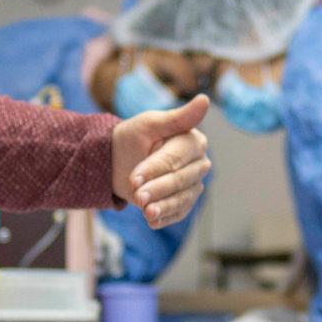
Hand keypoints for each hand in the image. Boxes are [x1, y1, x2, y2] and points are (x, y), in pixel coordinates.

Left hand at [111, 95, 209, 228]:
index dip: (155, 169)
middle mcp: (198, 163)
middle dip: (157, 189)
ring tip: (145, 212)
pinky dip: (166, 218)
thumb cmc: (132, 138)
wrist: (116, 160)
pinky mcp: (184, 201)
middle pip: (180, 180)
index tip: (134, 178)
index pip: (175, 159)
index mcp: (193, 140)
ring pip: (182, 198)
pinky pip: (179, 212)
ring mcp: (192, 184)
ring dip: (163, 207)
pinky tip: (152, 221)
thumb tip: (205, 100)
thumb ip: (178, 117)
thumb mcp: (150, 124)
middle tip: (137, 196)